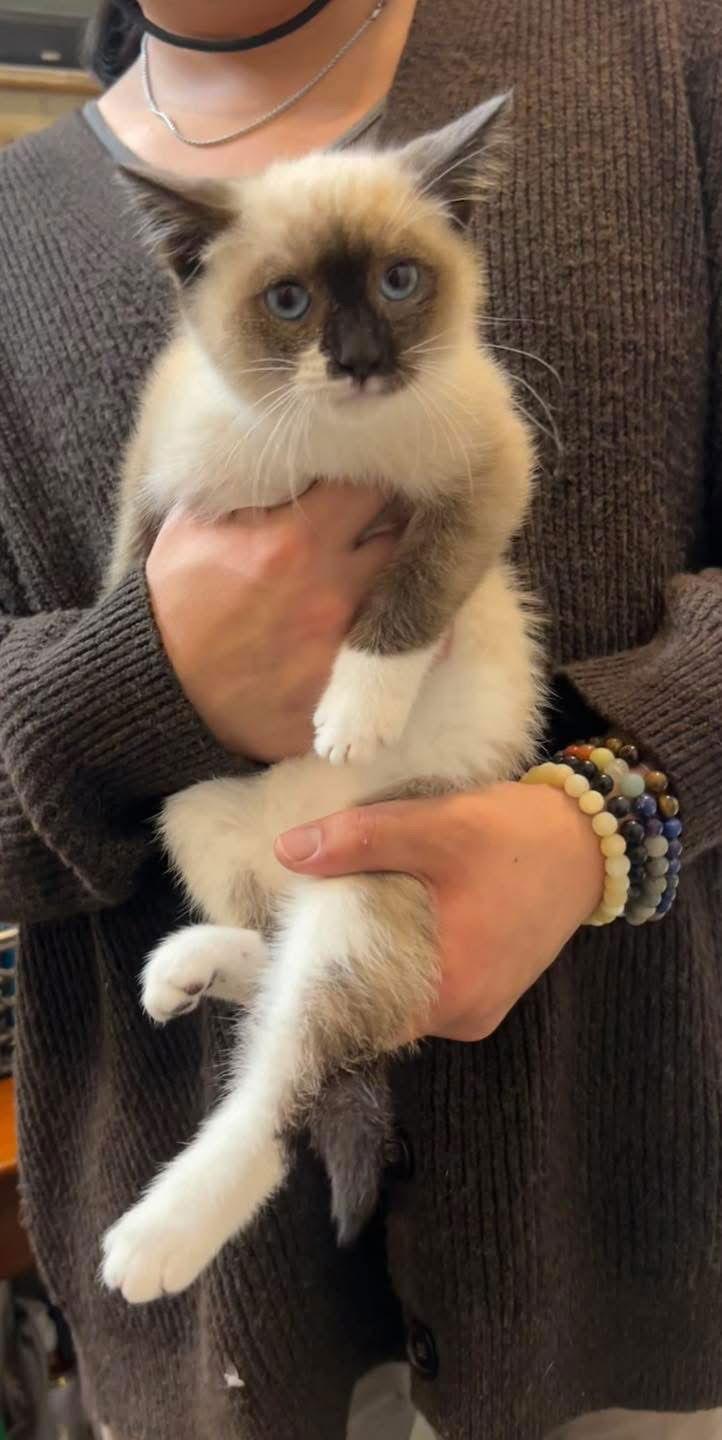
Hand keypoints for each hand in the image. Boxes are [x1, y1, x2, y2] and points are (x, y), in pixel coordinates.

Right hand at [146, 485, 396, 760]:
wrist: (162, 693)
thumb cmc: (176, 604)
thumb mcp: (195, 526)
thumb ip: (245, 483)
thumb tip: (281, 446)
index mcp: (298, 540)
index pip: (372, 486)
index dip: (375, 478)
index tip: (368, 480)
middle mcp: (333, 590)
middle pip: (403, 538)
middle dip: (395, 526)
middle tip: (381, 524)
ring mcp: (344, 643)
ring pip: (403, 594)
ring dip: (392, 578)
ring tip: (373, 573)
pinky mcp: (346, 689)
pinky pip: (396, 655)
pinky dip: (389, 634)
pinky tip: (374, 626)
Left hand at [274, 781, 604, 1040]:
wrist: (590, 843)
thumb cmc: (516, 836)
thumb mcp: (435, 825)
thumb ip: (360, 840)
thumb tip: (287, 851)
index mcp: (448, 990)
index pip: (357, 1016)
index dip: (317, 988)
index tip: (290, 952)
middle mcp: (463, 1016)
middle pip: (375, 1008)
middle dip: (343, 966)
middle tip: (316, 916)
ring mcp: (479, 1009)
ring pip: (402, 997)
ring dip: (377, 960)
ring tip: (353, 910)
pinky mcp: (489, 994)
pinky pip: (430, 988)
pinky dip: (409, 958)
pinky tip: (398, 917)